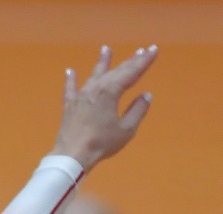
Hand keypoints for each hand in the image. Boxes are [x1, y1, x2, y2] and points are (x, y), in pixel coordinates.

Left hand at [52, 44, 157, 170]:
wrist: (72, 154)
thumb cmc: (102, 142)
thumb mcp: (126, 129)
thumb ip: (137, 110)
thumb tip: (146, 95)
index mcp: (111, 91)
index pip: (131, 72)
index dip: (144, 61)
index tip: (153, 49)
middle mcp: (95, 88)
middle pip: (115, 71)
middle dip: (129, 61)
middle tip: (140, 50)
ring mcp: (80, 95)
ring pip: (94, 75)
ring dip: (102, 63)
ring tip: (106, 49)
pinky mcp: (69, 106)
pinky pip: (70, 89)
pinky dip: (71, 80)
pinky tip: (70, 71)